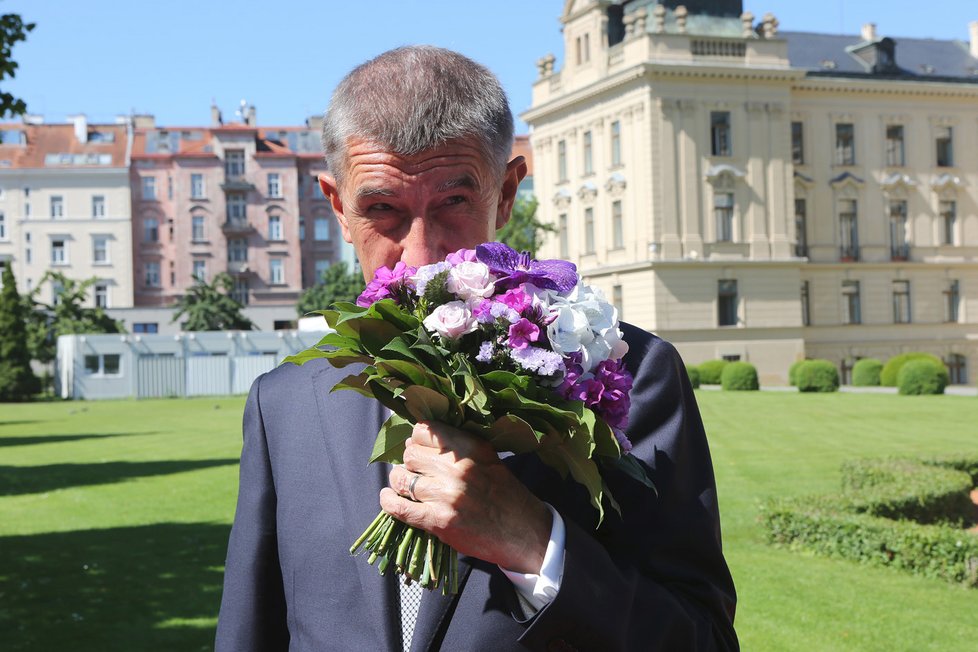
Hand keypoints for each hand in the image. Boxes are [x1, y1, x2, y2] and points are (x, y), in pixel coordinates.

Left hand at [380, 421, 551, 574]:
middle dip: (409, 462)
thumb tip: (416, 440)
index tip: (420, 448)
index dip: (418, 439)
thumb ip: (458, 446)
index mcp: (470, 447)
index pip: (425, 431)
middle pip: (410, 454)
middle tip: (416, 471)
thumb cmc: (505, 495)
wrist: (524, 533)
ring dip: (399, 482)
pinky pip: (400, 508)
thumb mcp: (488, 458)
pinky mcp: (438, 521)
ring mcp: (446, 495)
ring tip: (404, 486)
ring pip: (401, 479)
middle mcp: (456, 467)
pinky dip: (388, 503)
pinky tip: (388, 499)